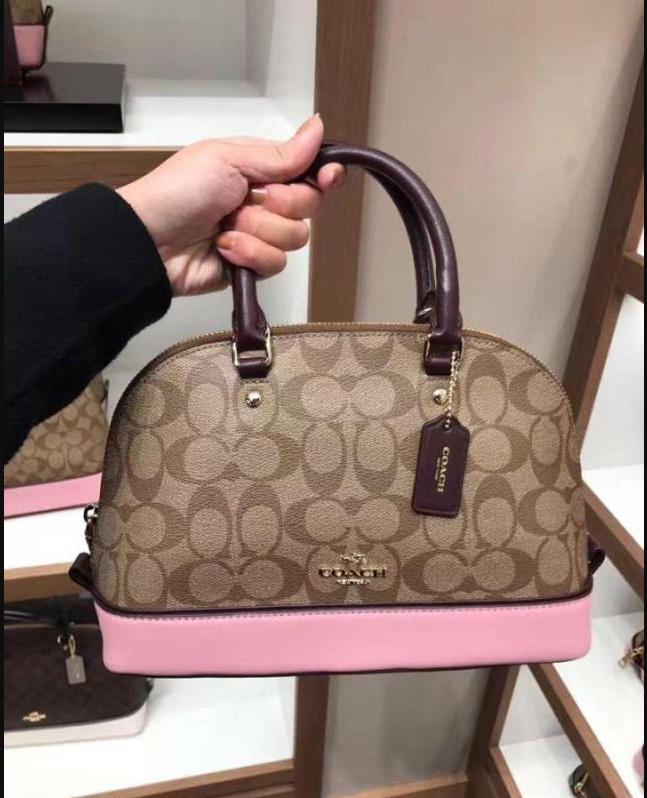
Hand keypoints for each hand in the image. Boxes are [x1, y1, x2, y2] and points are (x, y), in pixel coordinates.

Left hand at [117, 115, 343, 295]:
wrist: (149, 241)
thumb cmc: (179, 191)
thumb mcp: (230, 160)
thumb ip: (280, 154)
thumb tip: (317, 126)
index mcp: (259, 168)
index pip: (309, 171)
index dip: (324, 176)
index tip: (328, 178)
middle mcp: (263, 201)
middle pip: (309, 206)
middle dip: (281, 205)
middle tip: (248, 201)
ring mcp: (258, 235)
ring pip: (295, 238)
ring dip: (259, 232)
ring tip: (226, 227)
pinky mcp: (251, 265)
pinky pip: (276, 263)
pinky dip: (250, 255)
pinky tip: (224, 249)